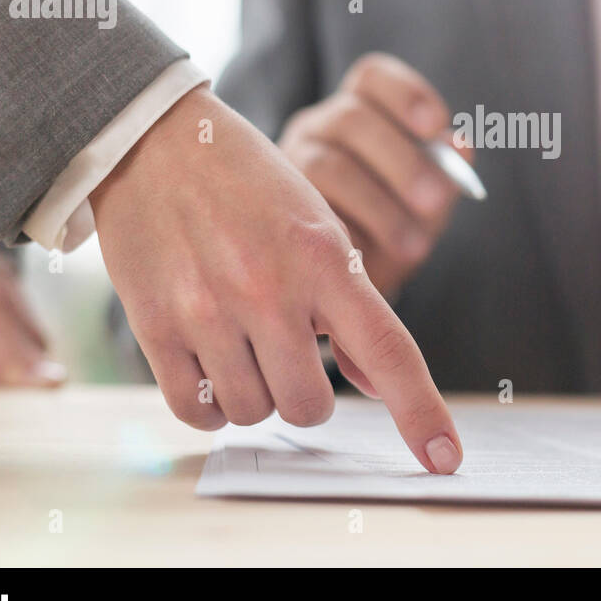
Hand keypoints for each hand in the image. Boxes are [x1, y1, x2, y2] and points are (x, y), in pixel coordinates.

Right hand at [90, 85, 462, 473]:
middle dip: (308, 393)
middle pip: (310, 405)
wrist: (156, 143)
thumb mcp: (318, 228)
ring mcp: (208, 310)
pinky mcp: (155, 326)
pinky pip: (196, 411)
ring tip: (245, 342)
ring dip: (257, 393)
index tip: (445, 458)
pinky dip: (212, 405)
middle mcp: (268, 288)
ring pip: (253, 413)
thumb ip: (350, 309)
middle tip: (288, 349)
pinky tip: (214, 366)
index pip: (388, 352)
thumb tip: (377, 385)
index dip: (421, 412)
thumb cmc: (250, 185)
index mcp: (324, 258)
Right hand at [278, 52, 470, 296]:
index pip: (373, 77)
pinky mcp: (273, 210)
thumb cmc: (395, 228)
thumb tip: (460, 145)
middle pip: (352, 118)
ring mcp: (288, 163)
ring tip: (412, 246)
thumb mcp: (428, 202)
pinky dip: (343, 234)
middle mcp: (318, 128)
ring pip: (327, 165)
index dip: (405, 94)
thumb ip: (444, 173)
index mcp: (359, 110)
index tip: (434, 125)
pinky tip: (366, 258)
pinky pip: (303, 213)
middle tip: (434, 201)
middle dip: (401, 160)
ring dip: (378, 206)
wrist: (352, 288)